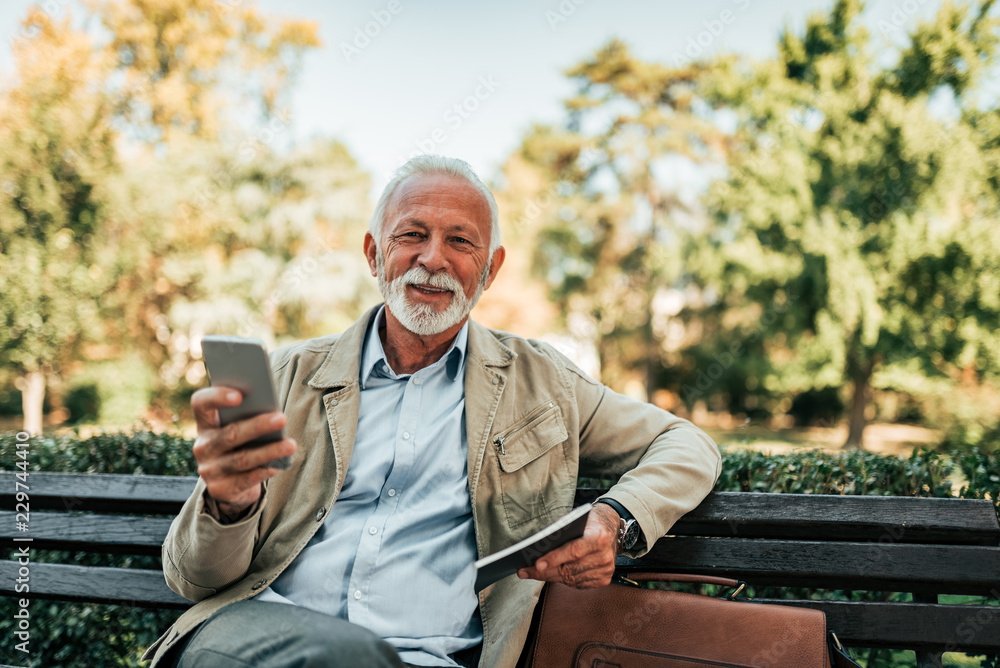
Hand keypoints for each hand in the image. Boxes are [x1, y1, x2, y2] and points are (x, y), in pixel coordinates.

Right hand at [190, 387, 296, 515]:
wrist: (232, 484)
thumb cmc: (243, 445)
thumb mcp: (241, 429)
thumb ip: (248, 417)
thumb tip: (274, 413)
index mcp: (205, 424)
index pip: (201, 403)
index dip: (217, 397)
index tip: (240, 395)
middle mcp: (203, 446)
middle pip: (229, 434)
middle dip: (258, 426)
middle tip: (282, 419)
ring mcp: (209, 469)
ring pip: (242, 458)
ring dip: (269, 451)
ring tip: (290, 445)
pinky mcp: (219, 489)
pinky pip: (246, 479)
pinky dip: (265, 470)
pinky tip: (280, 464)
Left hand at [516, 502, 618, 587]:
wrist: (610, 526)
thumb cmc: (589, 521)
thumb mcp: (575, 518)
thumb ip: (560, 531)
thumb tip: (538, 546)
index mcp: (599, 537)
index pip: (574, 551)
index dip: (554, 559)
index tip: (537, 564)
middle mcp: (604, 555)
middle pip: (569, 568)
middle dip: (544, 571)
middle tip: (525, 571)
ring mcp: (606, 569)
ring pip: (571, 579)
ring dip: (550, 577)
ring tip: (532, 573)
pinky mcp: (604, 579)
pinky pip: (578, 584)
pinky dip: (563, 580)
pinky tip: (550, 575)